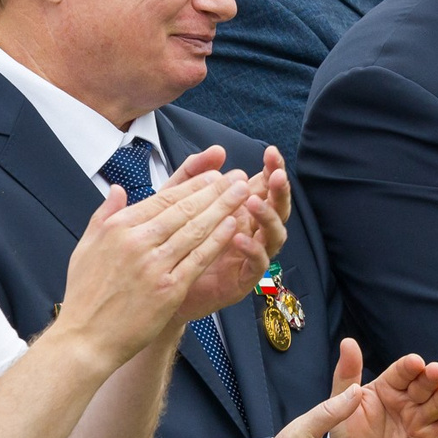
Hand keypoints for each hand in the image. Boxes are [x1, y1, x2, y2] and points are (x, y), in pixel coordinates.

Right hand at [52, 171, 253, 362]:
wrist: (85, 339)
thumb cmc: (85, 295)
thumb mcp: (85, 247)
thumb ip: (104, 215)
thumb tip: (118, 189)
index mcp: (118, 228)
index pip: (163, 199)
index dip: (192, 185)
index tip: (212, 175)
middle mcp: (137, 242)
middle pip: (184, 210)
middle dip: (215, 191)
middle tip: (237, 177)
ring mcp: (154, 266)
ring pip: (195, 230)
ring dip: (223, 209)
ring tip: (242, 193)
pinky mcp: (168, 290)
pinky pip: (198, 259)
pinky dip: (217, 240)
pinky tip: (233, 226)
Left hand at [161, 145, 288, 323]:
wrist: (158, 286)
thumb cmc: (173, 243)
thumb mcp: (178, 201)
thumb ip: (195, 173)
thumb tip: (218, 150)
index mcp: (241, 210)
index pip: (265, 186)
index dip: (272, 169)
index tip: (271, 153)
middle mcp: (252, 231)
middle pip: (278, 208)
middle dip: (279, 190)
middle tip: (276, 175)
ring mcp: (251, 255)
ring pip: (274, 235)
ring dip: (268, 217)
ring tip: (253, 202)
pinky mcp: (244, 279)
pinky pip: (257, 264)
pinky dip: (252, 249)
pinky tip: (239, 237)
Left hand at [322, 339, 437, 437]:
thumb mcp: (341, 408)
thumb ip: (347, 376)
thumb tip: (348, 341)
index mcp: (388, 387)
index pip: (402, 372)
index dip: (409, 367)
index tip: (415, 363)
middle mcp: (409, 400)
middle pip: (424, 384)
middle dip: (431, 378)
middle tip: (436, 372)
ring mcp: (424, 419)